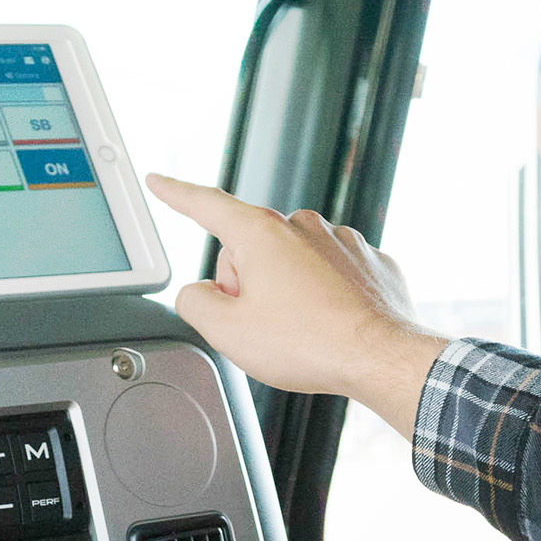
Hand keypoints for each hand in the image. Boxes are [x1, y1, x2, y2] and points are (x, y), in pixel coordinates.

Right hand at [145, 174, 448, 434]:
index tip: (159, 180)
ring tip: (303, 331)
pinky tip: (331, 324)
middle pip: (250, 250)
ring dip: (287, 293)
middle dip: (247, 286)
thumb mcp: (226, 332)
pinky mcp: (369, 262)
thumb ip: (195, 302)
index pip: (206, 204)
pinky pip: (330, 276)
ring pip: (292, 264)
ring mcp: (341, 241)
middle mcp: (303, 226)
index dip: (175, 193)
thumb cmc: (312, 344)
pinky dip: (325, 299)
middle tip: (264, 326)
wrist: (382, 359)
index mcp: (262, 233)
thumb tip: (200, 294)